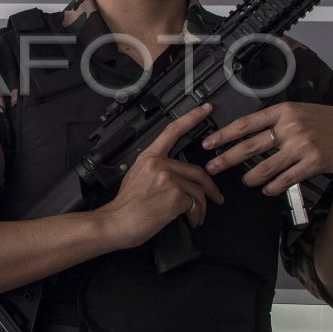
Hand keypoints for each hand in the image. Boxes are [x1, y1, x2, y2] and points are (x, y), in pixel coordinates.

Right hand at [96, 103, 223, 248]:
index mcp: (149, 157)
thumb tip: (176, 177)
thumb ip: (157, 170)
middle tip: (216, 197)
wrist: (116, 222)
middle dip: (210, 188)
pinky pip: (195, 204)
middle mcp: (159, 164)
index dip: (192, 118)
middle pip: (197, 171)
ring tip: (197, 217)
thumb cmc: (126, 206)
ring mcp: (168, 178)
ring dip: (201, 207)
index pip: (173, 131)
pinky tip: (190, 221)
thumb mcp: (136, 178)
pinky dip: (196, 215)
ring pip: (198, 191)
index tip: (205, 109)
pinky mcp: (175, 195)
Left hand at [201, 102, 332, 195]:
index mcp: (284, 111)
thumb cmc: (327, 123)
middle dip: (227, 159)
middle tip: (212, 168)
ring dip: (251, 177)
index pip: (246, 123)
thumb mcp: (301, 112)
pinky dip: (273, 187)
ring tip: (245, 181)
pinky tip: (268, 189)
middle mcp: (291, 126)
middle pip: (249, 146)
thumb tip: (247, 132)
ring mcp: (302, 145)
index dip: (224, 135)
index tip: (208, 144)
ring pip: (265, 167)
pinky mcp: (313, 162)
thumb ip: (277, 120)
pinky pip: (285, 179)